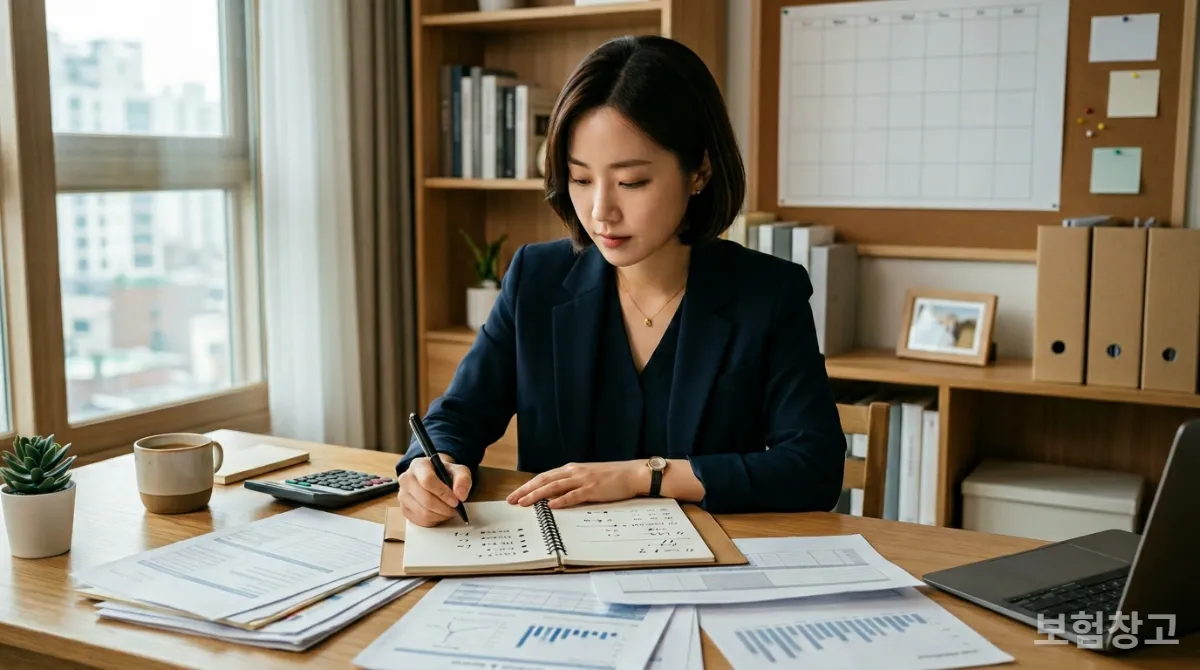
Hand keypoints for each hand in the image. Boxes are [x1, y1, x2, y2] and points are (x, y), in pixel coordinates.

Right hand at [397, 455, 471, 526]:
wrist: (436, 479)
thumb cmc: (446, 474)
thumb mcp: (459, 471)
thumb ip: (463, 479)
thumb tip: (460, 495)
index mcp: (418, 465)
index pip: (428, 480)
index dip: (443, 493)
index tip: (456, 501)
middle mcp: (406, 479)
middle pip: (425, 499)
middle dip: (444, 508)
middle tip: (455, 509)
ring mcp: (403, 495)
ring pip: (423, 512)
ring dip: (440, 515)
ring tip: (449, 511)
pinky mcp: (404, 509)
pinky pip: (420, 521)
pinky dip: (434, 521)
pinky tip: (440, 514)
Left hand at [505, 461, 647, 509]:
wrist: (632, 473)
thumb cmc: (611, 477)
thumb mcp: (587, 477)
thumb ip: (571, 485)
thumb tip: (554, 496)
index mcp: (571, 469)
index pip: (544, 477)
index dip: (527, 486)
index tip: (515, 495)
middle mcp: (573, 472)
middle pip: (544, 480)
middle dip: (525, 490)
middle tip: (511, 500)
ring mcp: (583, 480)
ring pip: (554, 487)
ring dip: (537, 495)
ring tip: (524, 503)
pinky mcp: (593, 489)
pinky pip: (574, 495)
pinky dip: (561, 500)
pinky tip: (551, 506)